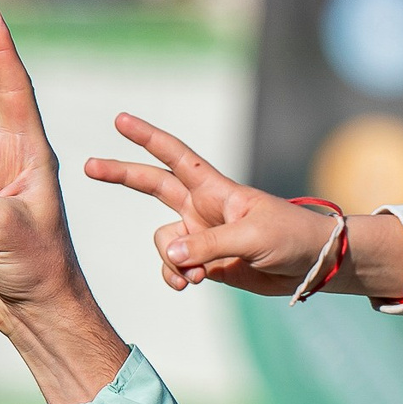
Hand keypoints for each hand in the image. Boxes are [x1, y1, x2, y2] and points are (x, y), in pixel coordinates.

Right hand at [83, 118, 402, 298]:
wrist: (314, 266)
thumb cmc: (292, 238)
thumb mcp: (252, 239)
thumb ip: (207, 246)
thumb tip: (169, 258)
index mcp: (215, 190)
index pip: (176, 156)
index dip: (148, 138)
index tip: (120, 119)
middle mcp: (203, 209)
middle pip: (152, 186)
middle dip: (122, 176)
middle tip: (88, 166)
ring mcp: (203, 236)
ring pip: (165, 243)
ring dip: (170, 260)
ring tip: (190, 277)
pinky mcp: (209, 263)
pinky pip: (178, 268)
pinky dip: (176, 277)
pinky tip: (187, 284)